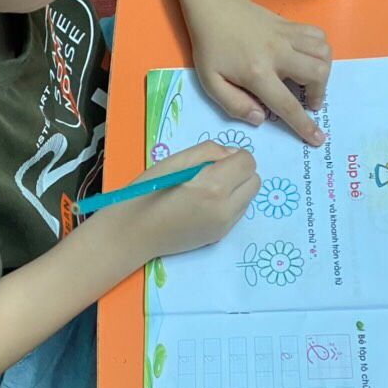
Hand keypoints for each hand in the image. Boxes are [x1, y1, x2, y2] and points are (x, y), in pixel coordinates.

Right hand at [123, 142, 258, 260]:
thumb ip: (208, 151)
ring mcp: (225, 225)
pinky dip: (229, 203)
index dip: (233, 156)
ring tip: (207, 189)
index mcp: (214, 186)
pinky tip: (204, 203)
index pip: (247, 162)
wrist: (133, 233)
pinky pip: (238, 212)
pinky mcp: (220, 236)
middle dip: (239, 172)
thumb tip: (231, 154)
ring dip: (236, 188)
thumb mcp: (174, 160)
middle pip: (254, 180)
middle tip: (212, 172)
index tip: (214, 160)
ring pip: (249, 197)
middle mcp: (226, 208)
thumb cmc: (147, 192)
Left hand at [187, 0, 331, 143]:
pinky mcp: (291, 25)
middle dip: (319, 93)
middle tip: (309, 100)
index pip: (287, 104)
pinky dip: (320, 49)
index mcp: (257, 72)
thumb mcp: (211, 82)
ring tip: (310, 79)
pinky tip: (308, 57)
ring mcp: (287, 36)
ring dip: (323, 71)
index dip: (304, 124)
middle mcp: (278, 53)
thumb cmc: (211, 48)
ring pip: (323, 52)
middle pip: (317, 73)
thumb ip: (234, 104)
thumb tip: (260, 118)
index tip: (317, 138)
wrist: (215, 7)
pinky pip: (318, 35)